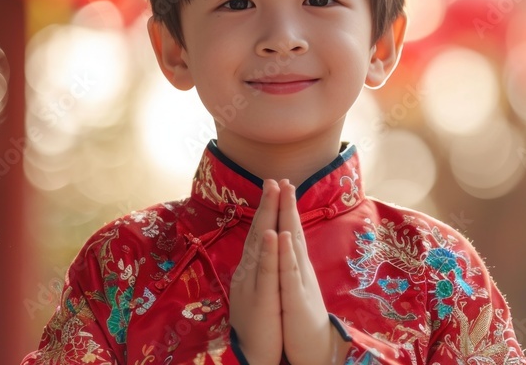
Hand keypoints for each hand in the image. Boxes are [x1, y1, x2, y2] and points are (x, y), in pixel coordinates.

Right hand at [229, 180, 283, 364]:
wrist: (254, 357)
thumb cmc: (260, 327)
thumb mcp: (260, 293)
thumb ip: (259, 271)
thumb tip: (260, 253)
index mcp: (253, 270)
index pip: (261, 234)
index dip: (267, 211)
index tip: (275, 188)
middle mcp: (250, 272)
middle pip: (259, 232)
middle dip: (267, 204)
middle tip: (273, 178)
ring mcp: (254, 283)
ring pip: (261, 244)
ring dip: (267, 216)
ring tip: (273, 192)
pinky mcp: (263, 297)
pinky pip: (266, 271)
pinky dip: (270, 250)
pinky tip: (274, 233)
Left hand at [277, 181, 350, 364]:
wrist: (314, 347)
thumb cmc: (300, 319)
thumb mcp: (292, 288)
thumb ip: (288, 267)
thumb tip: (285, 248)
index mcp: (294, 267)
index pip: (288, 233)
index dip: (283, 210)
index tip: (279, 186)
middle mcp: (299, 269)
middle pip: (292, 232)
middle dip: (287, 205)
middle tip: (284, 179)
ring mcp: (299, 282)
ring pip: (292, 246)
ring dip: (289, 219)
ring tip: (285, 196)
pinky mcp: (295, 298)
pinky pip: (289, 273)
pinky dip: (286, 253)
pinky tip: (283, 237)